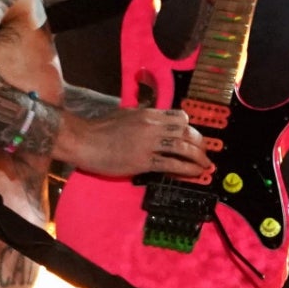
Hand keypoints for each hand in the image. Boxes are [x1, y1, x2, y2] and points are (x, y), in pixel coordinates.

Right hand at [57, 107, 210, 182]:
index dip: (190, 127)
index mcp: (148, 114)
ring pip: (182, 148)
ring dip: (198, 157)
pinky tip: (194, 173)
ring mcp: (148, 144)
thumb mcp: (125, 114)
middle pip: (186, 132)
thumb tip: (151, 114)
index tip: (193, 136)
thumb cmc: (99, 128)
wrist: (83, 141)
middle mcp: (152, 126)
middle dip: (200, 143)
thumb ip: (141, 114)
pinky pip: (171, 164)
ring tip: (205, 165)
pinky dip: (186, 169)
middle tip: (204, 152)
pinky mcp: (143, 161)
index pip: (179, 116)